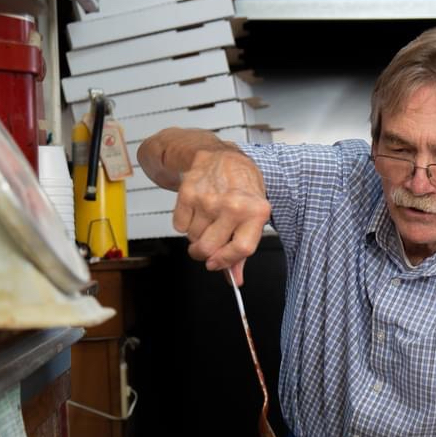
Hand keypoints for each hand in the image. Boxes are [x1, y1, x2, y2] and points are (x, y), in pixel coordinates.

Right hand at [173, 149, 269, 282]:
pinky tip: (197, 212)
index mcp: (256, 213)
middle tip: (206, 248)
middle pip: (209, 248)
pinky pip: (179, 226)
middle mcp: (233, 206)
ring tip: (207, 221)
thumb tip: (235, 279)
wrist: (222, 157)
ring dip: (196, 237)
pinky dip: (184, 225)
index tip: (216, 265)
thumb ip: (243, 250)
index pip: (241, 250)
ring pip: (192, 239)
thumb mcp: (253, 216)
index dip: (226, 262)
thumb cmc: (243, 188)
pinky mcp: (188, 194)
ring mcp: (209, 200)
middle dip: (204, 255)